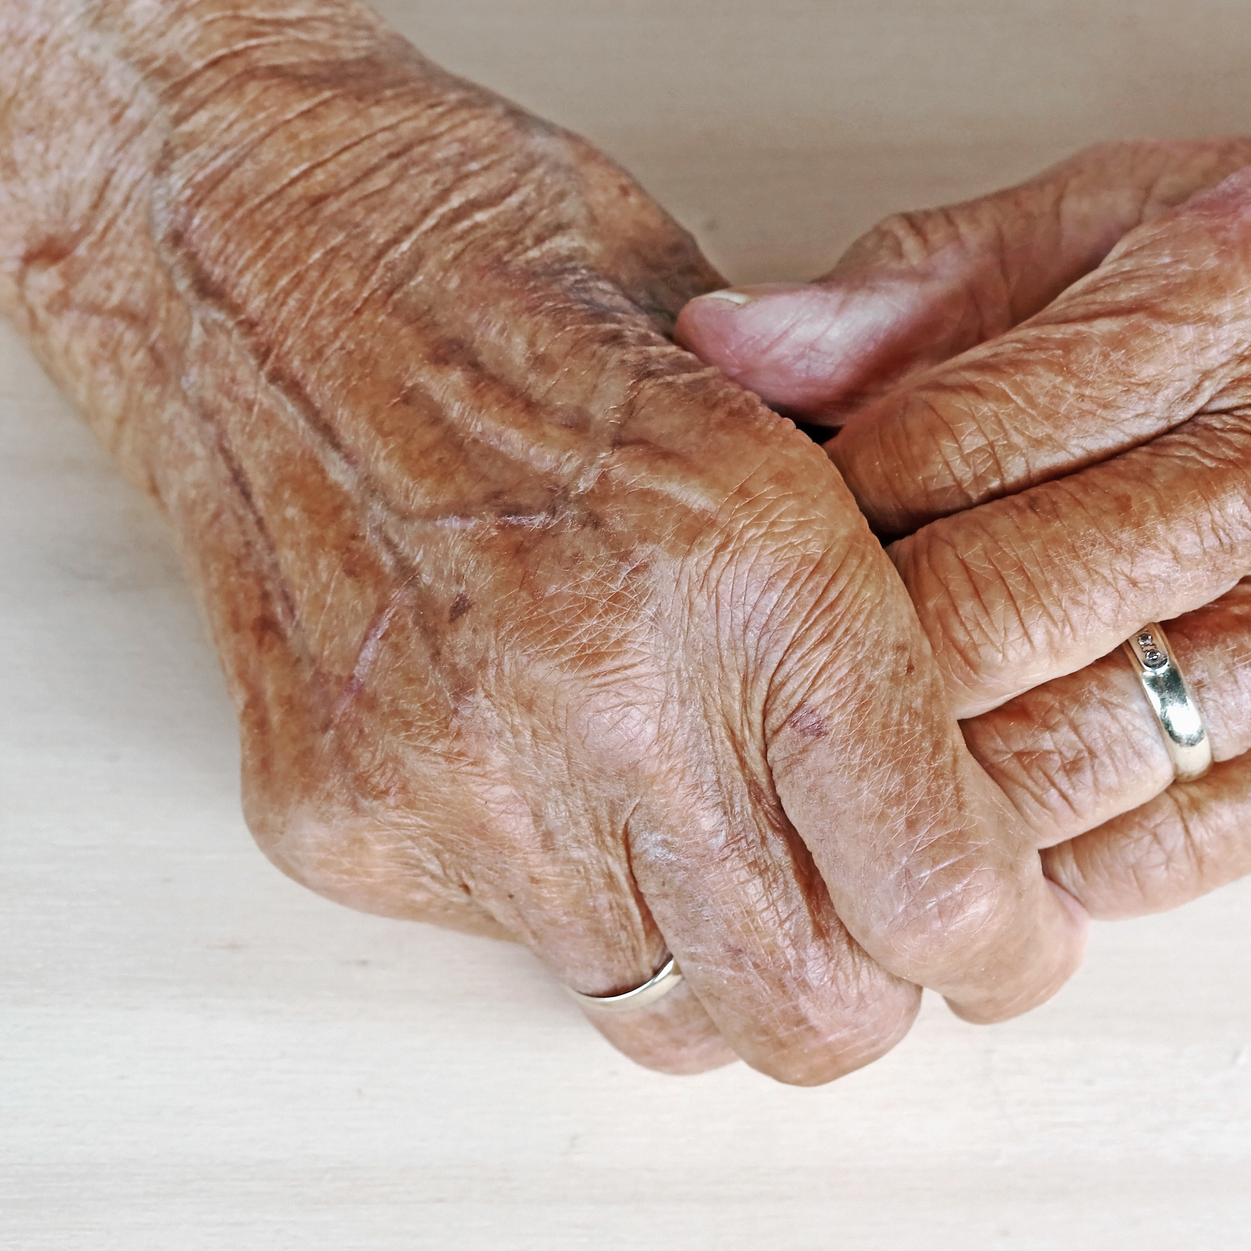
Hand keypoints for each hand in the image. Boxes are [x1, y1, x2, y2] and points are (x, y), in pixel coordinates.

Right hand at [0, 0, 1081, 1083]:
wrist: (243, 232)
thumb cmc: (507, 263)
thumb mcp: (772, 385)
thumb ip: (875, 596)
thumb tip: (974, 759)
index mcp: (757, 569)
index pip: (940, 891)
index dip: (1006, 944)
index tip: (1008, 930)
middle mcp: (605, 699)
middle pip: (812, 1018)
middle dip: (876, 988)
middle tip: (878, 911)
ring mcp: (452, 776)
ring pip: (663, 1017)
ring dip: (719, 954)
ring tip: (709, 819)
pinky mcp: (336, 818)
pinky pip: (515, 949)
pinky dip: (573, 895)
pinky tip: (556, 758)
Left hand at [678, 137, 1250, 915]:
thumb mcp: (1157, 206)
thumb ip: (933, 282)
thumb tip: (731, 352)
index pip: (947, 437)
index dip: (815, 507)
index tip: (769, 535)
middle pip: (995, 616)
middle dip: (845, 660)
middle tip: (783, 664)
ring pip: (1068, 762)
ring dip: (927, 776)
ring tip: (864, 750)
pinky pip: (1169, 850)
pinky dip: (1046, 847)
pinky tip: (1000, 804)